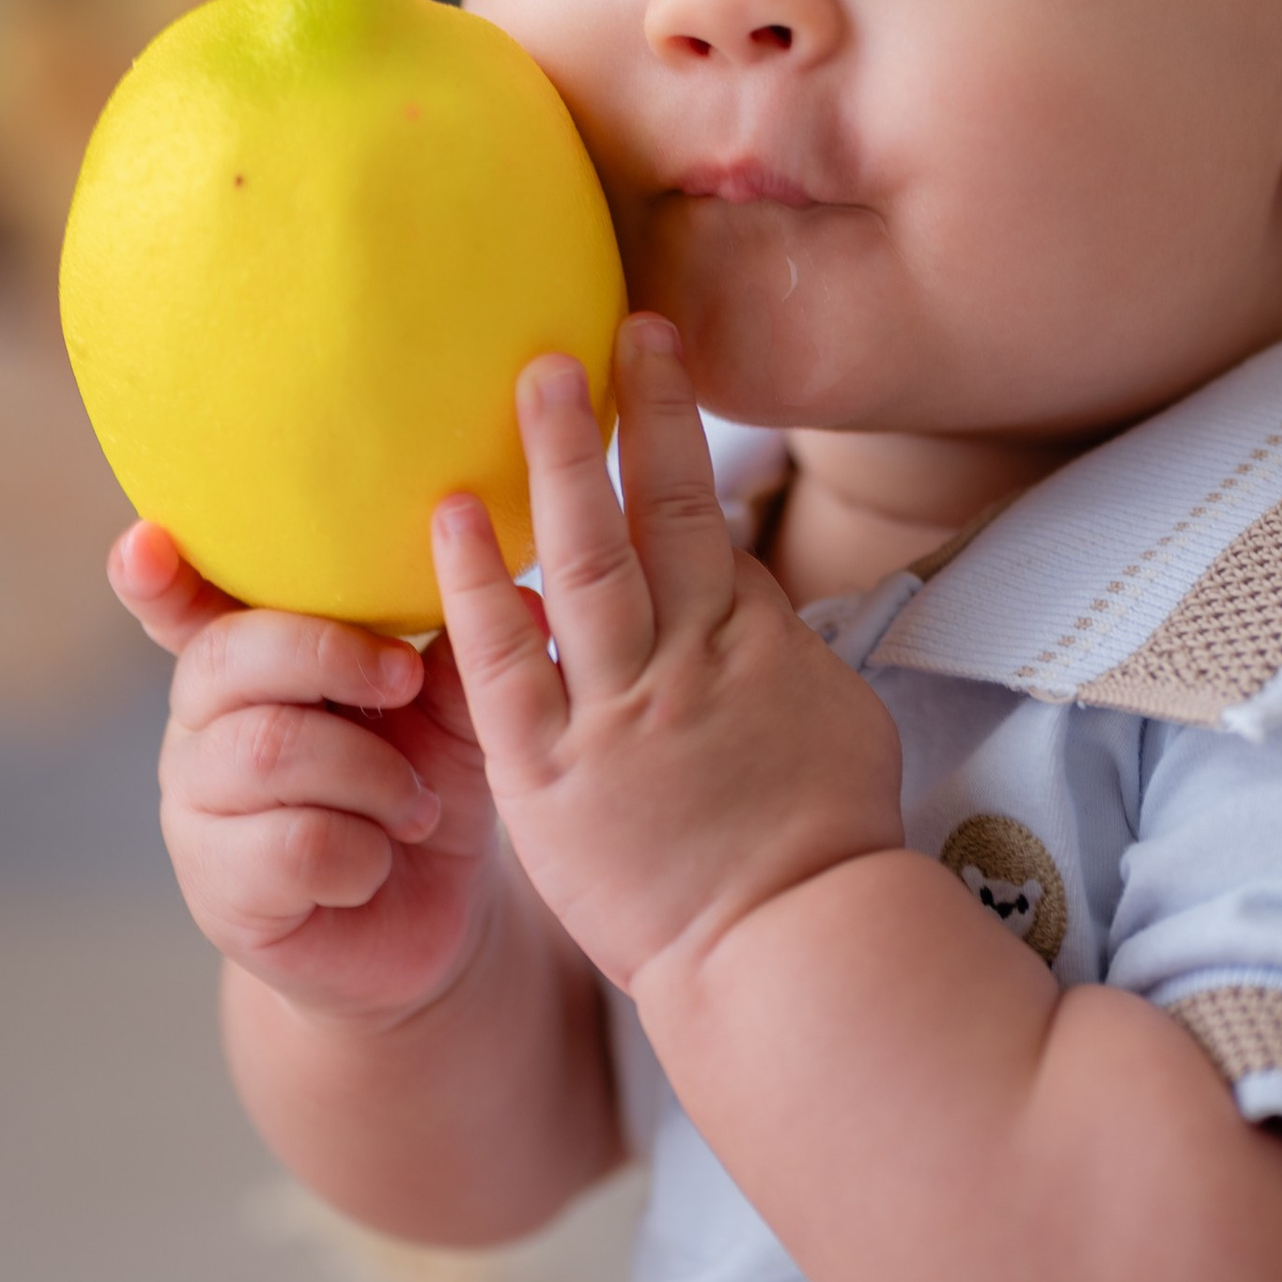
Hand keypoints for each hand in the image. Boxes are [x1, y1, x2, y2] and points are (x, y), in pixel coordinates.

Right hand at [111, 529, 504, 1027]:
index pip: (182, 602)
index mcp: (250, 656)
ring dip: (371, 774)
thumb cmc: (428, 782)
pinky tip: (377, 864)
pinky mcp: (219, 886)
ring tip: (417, 806)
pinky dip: (363, 853)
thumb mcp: (456, 708)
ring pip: (270, 751)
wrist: (430, 917)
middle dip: (331, 654)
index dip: (156, 575)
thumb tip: (515, 590)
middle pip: (227, 658)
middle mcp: (204, 721)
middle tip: (407, 675)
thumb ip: (465, 648)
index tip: (150, 543)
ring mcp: (199, 805)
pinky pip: (292, 845)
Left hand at [431, 313, 903, 996]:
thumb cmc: (823, 843)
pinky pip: (503, 669)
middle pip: (645, 511)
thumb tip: (740, 581)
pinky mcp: (550, 779)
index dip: (673, 420)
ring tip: (523, 382)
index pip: (702, 511)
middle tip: (579, 334)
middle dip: (616, 412)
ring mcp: (614, 716)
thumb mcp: (834, 715)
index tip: (647, 344)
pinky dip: (476, 590)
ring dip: (551, 466)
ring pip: (581, 565)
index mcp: (751, 642)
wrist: (789, 947)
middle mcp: (683, 660)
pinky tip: (447, 523)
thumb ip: (777, 640)